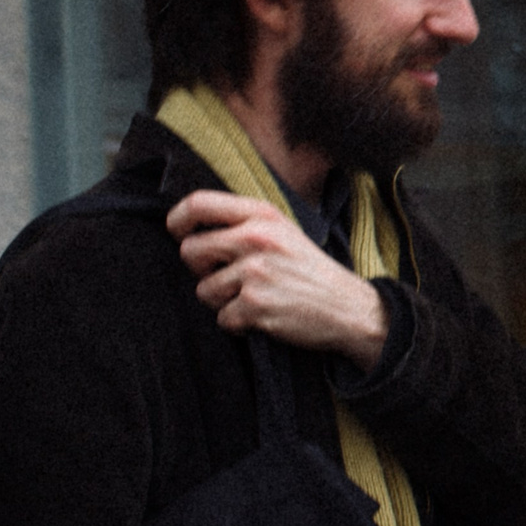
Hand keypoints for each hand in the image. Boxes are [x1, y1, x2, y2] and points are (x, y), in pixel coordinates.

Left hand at [168, 191, 387, 368]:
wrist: (348, 307)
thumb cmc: (310, 271)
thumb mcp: (283, 231)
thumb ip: (244, 224)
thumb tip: (193, 228)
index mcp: (262, 215)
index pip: (198, 203)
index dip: (178, 219)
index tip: (177, 232)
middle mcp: (255, 238)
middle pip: (190, 250)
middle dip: (201, 269)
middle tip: (227, 276)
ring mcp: (255, 272)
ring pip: (204, 289)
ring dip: (223, 300)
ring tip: (255, 297)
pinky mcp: (255, 305)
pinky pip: (222, 317)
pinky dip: (239, 323)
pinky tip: (263, 315)